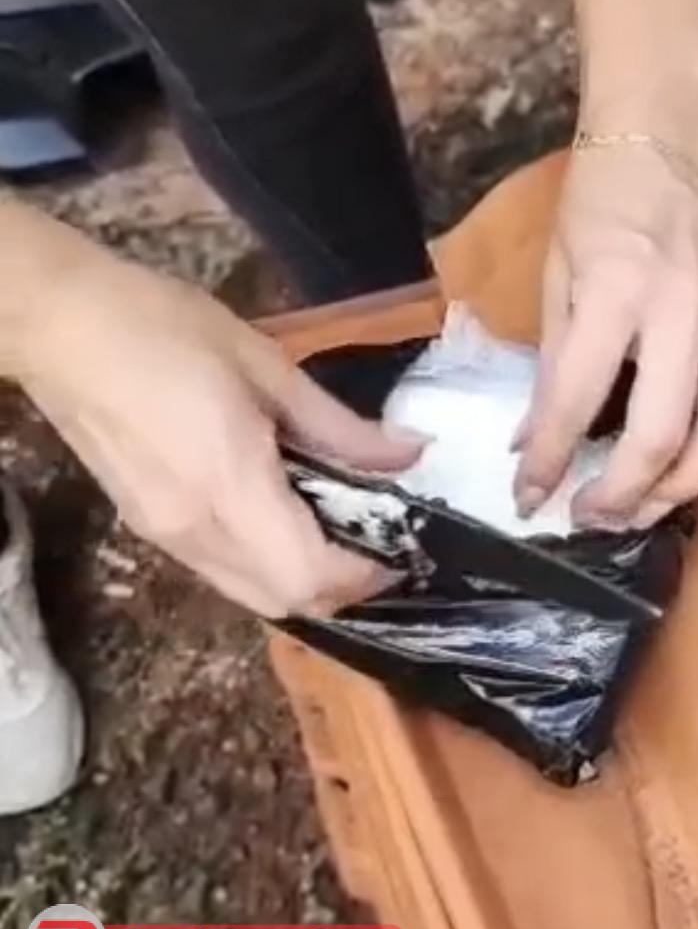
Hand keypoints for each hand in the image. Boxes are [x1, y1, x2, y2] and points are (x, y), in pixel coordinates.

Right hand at [19, 258, 426, 616]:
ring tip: (339, 531)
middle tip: (377, 543)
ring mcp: (166, 538)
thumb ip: (340, 427)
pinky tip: (287, 519)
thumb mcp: (268, 368)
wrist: (59, 325)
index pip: (308, 575)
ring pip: (254, 597)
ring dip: (304, 582)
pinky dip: (268, 567)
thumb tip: (407, 455)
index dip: (363, 576)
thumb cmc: (166, 329)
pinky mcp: (150, 530)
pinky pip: (225, 575)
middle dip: (341, 588)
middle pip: (285, 602)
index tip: (400, 548)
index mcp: (228, 486)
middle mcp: (196, 531)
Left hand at [514, 140, 697, 529]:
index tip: (529, 497)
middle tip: (592, 518)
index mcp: (615, 293)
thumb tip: (532, 440)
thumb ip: (551, 363)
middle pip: (662, 430)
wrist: (668, 133)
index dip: (548, 460)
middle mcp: (682, 310)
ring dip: (688, 484)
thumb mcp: (557, 275)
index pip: (575, 399)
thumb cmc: (601, 201)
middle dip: (623, 491)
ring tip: (648, 512)